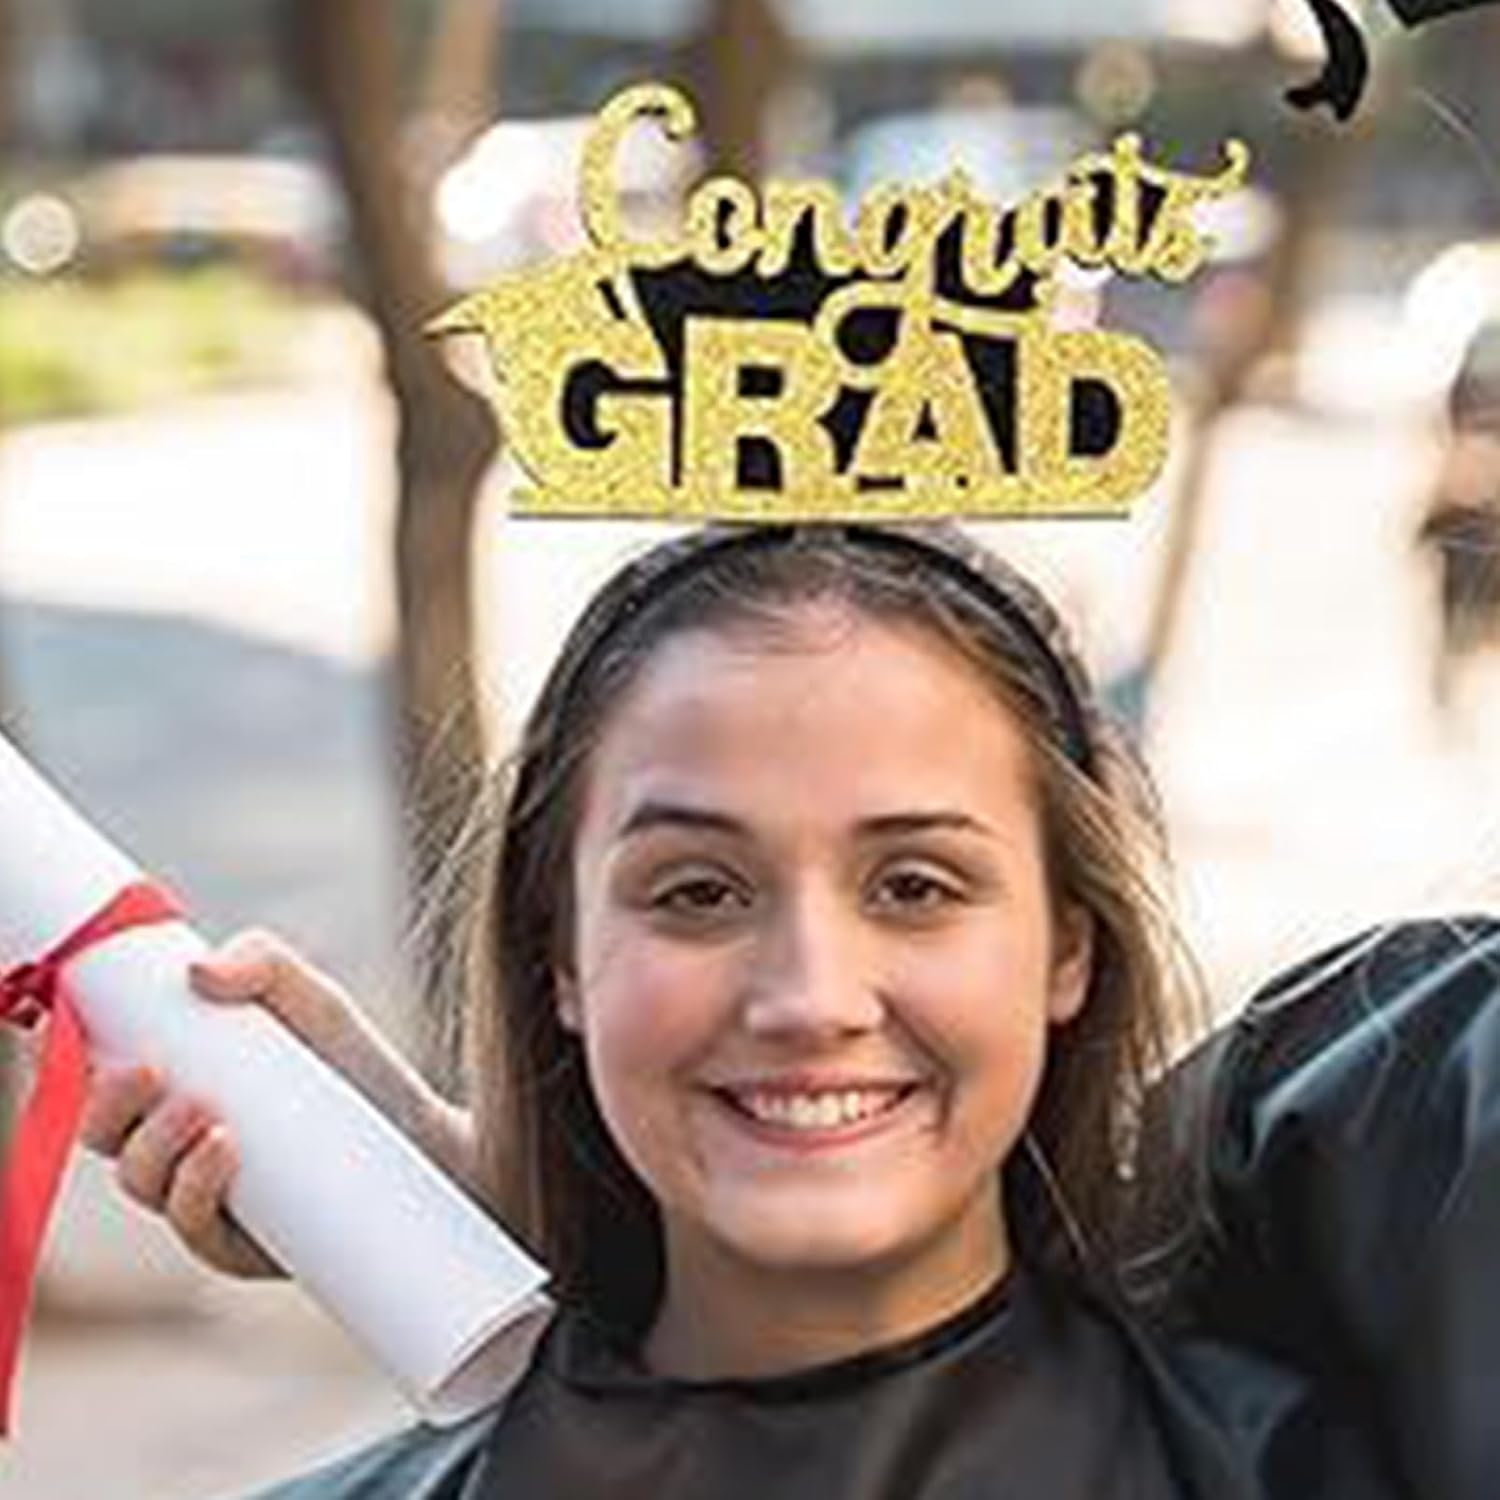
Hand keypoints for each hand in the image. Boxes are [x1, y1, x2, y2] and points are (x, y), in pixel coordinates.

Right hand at [80, 929, 475, 1279]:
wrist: (422, 1137)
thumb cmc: (350, 1061)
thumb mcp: (311, 997)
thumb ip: (262, 961)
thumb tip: (198, 972)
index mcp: (168, 1089)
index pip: (95, 1079)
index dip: (69, 1059)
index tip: (83, 1026)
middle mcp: (171, 1148)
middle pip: (102, 1137)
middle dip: (110, 1106)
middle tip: (152, 1073)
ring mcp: (202, 1199)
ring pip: (143, 1183)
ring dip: (156, 1147)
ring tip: (209, 1113)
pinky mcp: (240, 1245)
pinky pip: (196, 1228)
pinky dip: (197, 1189)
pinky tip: (225, 1149)